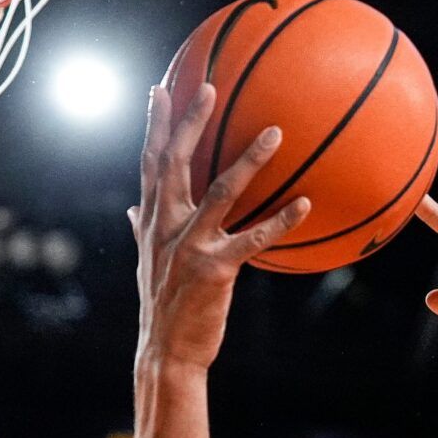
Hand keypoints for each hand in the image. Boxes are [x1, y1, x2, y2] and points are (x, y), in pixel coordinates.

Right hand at [131, 84, 311, 369]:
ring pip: (220, 193)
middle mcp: (166, 227)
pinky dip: (279, 221)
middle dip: (190, 123)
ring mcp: (189, 246)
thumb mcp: (147, 264)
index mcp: (153, 221)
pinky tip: (304, 205)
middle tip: (211, 87)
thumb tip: (133, 208)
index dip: (155, 124)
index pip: (150, 162)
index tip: (161, 88)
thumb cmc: (163, 307)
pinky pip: (253, 240)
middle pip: (175, 163)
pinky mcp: (215, 269)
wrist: (166, 351)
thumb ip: (142, 230)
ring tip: (275, 134)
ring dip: (249, 161)